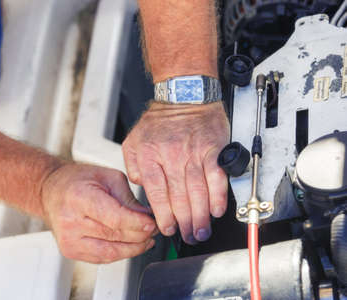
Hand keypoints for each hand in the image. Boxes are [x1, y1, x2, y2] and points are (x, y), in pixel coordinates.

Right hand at [42, 163, 156, 262]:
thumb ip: (128, 198)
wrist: (52, 190)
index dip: (138, 224)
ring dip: (134, 248)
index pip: (115, 218)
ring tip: (146, 238)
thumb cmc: (78, 180)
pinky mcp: (70, 251)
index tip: (152, 223)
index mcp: (79, 197)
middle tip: (154, 227)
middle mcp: (70, 220)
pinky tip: (131, 245)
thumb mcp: (108, 177)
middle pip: (115, 236)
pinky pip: (102, 258)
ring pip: (111, 253)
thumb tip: (147, 217)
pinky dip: (120, 253)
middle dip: (141, 234)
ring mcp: (68, 239)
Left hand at [122, 101, 228, 243]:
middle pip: (178, 198)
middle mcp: (171, 156)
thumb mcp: (134, 140)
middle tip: (187, 236)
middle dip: (183, 223)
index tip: (167, 228)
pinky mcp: (212, 149)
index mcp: (150, 155)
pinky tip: (217, 210)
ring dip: (200, 216)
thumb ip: (132, 165)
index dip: (163, 216)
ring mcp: (193, 153)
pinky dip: (218, 196)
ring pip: (197, 192)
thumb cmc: (159, 119)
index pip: (157, 194)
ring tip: (200, 231)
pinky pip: (216, 178)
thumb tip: (140, 185)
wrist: (184, 95)